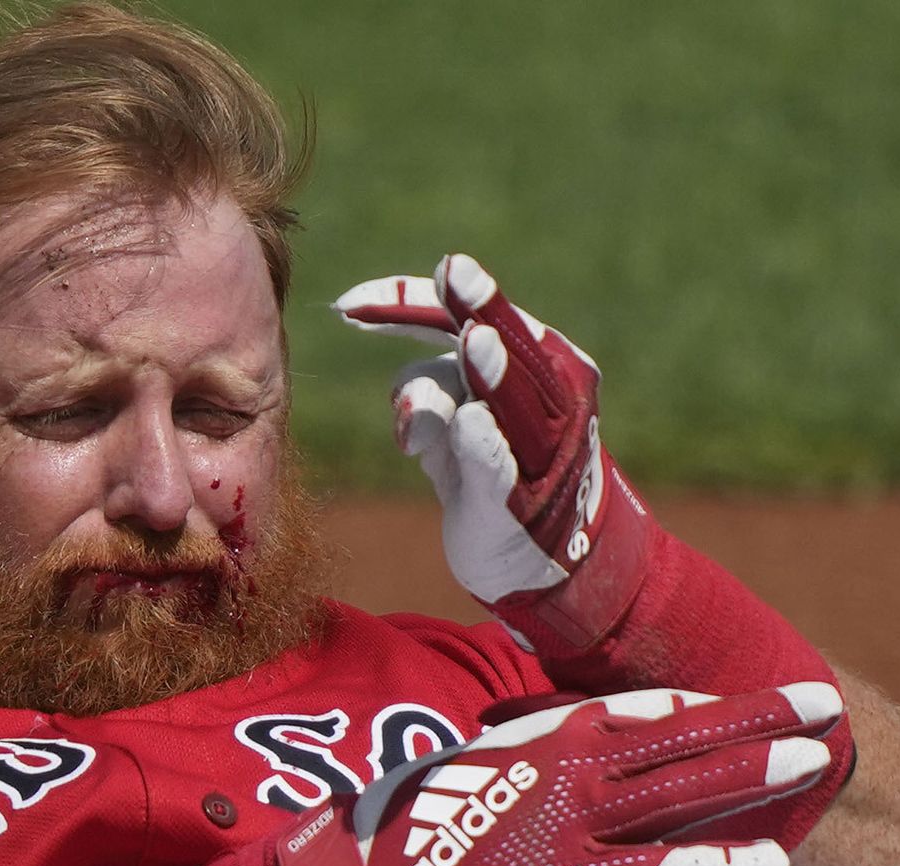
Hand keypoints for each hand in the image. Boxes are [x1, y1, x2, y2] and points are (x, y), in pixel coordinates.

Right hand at [276, 682, 843, 865]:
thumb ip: (522, 754)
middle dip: (756, 715)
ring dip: (755, 773)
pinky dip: (722, 864)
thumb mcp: (472, 768)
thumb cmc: (410, 824)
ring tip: (818, 760)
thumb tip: (541, 738)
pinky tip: (773, 862)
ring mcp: (576, 822)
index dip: (702, 702)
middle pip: (683, 736)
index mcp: (543, 736)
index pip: (639, 708)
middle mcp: (570, 768)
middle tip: (823, 700)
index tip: (750, 698)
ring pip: (686, 789)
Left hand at [333, 256, 654, 652]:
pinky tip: (473, 423)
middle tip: (455, 272)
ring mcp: (544, 445)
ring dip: (489, 371)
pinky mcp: (523, 497)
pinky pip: (501, 465)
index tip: (350, 303)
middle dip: (477, 306)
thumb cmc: (490, 470)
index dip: (413, 300)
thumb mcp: (452, 424)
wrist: (538, 559)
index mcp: (529, 362)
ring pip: (508, 397)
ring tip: (473, 345)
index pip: (468, 317)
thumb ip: (425, 392)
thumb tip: (397, 391)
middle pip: (503, 341)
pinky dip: (486, 444)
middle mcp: (549, 392)